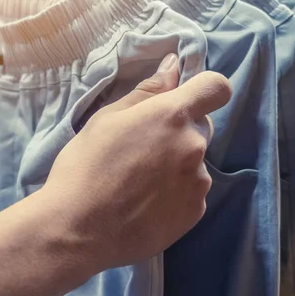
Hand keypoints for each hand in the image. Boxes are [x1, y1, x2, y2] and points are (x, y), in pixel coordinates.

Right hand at [43, 53, 231, 271]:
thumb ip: (146, 91)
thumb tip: (173, 66)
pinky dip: (175, 194)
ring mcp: (198, 182)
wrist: (77, 228)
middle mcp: (194, 146)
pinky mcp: (195, 213)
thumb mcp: (106, 119)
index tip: (184, 99)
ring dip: (176, 165)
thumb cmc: (84, 167)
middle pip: (202, 127)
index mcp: (172, 116)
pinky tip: (145, 204)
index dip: (204, 89)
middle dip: (180, 131)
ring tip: (138, 184)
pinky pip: (191, 192)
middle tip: (143, 149)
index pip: (216, 88)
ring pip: (195, 162)